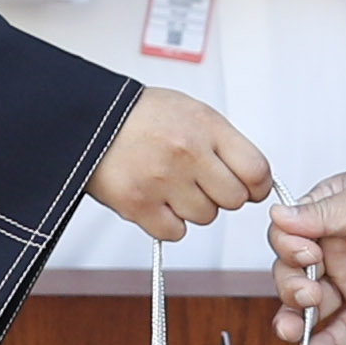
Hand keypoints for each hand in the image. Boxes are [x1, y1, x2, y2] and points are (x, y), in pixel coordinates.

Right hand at [85, 88, 271, 240]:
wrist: (89, 120)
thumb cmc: (142, 117)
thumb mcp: (193, 112)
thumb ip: (224, 143)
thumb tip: (254, 179)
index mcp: (206, 126)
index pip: (256, 171)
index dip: (257, 185)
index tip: (249, 187)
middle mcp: (187, 152)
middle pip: (233, 199)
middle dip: (222, 195)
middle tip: (202, 183)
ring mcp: (163, 180)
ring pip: (205, 217)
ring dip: (193, 207)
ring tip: (171, 184)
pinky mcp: (139, 205)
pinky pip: (175, 232)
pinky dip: (168, 223)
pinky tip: (156, 200)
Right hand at [270, 158, 345, 344]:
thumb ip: (328, 212)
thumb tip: (280, 215)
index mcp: (331, 212)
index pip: (288, 234)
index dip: (288, 248)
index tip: (306, 254)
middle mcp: (339, 247)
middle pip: (294, 274)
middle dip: (292, 287)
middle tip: (309, 293)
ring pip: (314, 307)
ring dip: (298, 320)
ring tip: (294, 331)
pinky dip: (330, 342)